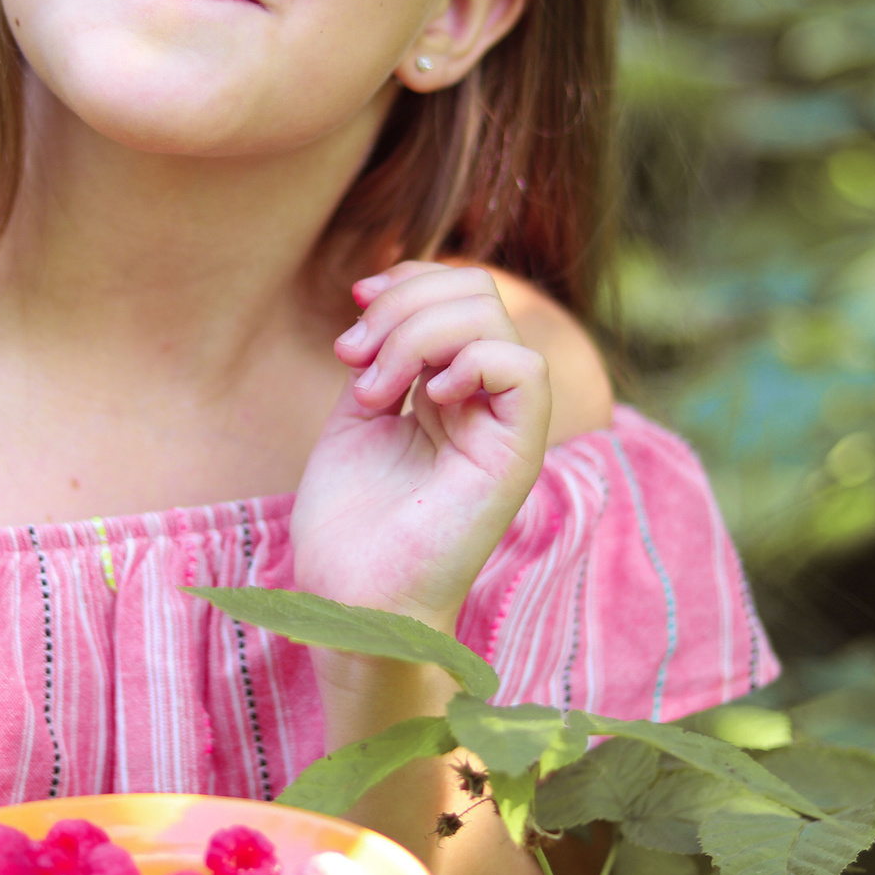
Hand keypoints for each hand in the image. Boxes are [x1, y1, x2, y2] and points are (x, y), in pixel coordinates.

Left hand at [291, 261, 549, 629]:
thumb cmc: (349, 521)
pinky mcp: (516, 456)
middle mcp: (486, 401)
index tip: (355, 305)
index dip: (407, 280)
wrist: (351, 594)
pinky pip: (525, 371)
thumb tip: (384, 293)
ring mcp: (505, 427)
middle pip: (476, 293)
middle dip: (402, 306)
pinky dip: (471, 362)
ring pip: (493, 320)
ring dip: (416, 335)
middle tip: (351, 357)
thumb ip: (382, 353)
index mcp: (453, 388)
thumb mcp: (358, 412)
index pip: (459, 291)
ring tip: (374, 390)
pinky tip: (427, 398)